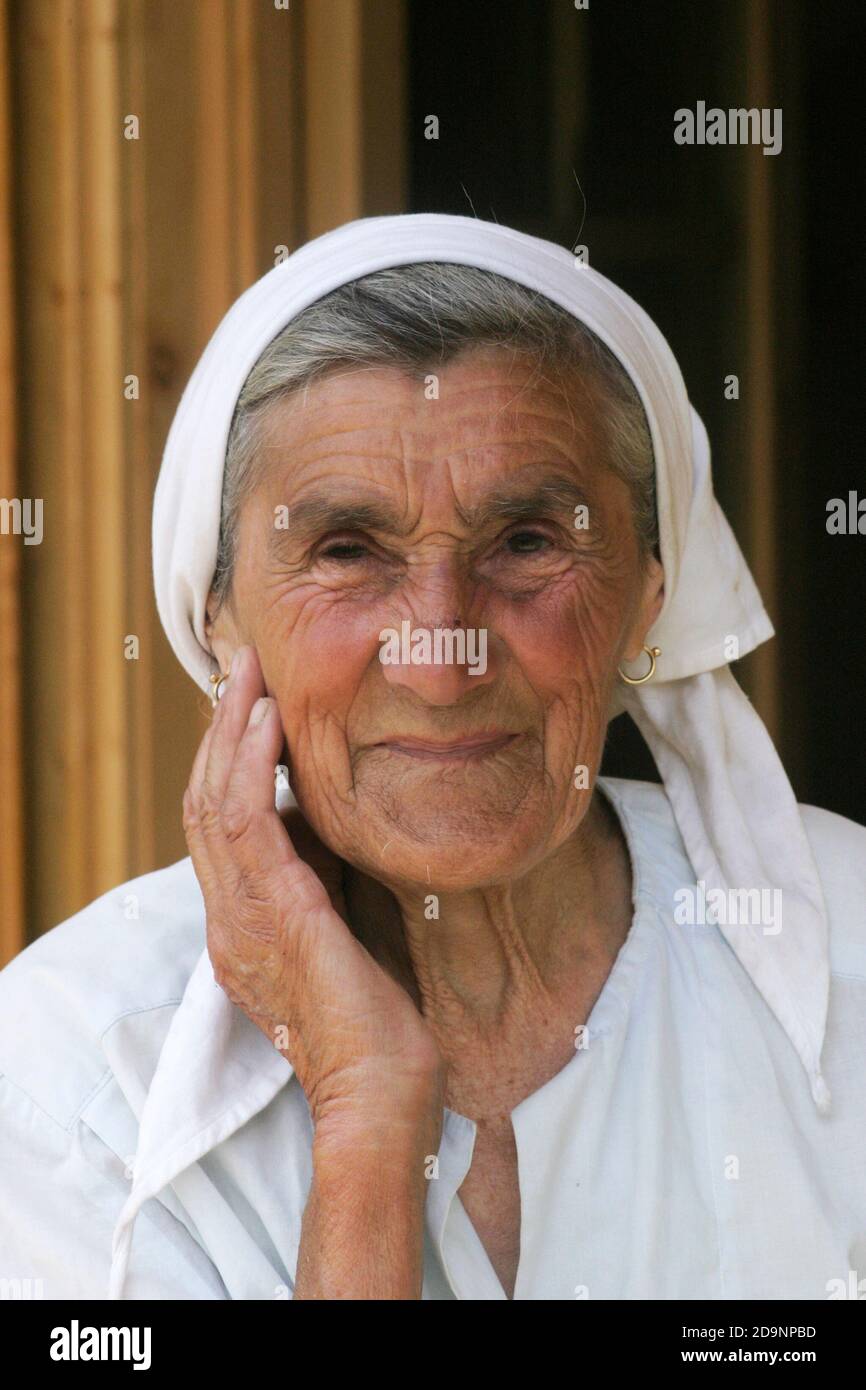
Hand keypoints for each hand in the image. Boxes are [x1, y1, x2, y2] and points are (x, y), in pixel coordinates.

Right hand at [182, 645, 442, 1127]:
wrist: (384, 1090)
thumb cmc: (379, 1019)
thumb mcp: (345, 930)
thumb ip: (329, 878)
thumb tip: (336, 819)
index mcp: (241, 924)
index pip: (217, 825)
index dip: (227, 760)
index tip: (254, 704)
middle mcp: (227, 918)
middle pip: (201, 802)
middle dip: (220, 730)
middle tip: (244, 668)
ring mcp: (240, 918)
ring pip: (211, 802)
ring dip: (230, 731)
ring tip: (250, 675)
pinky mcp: (272, 916)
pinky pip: (244, 824)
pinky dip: (249, 766)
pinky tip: (268, 722)